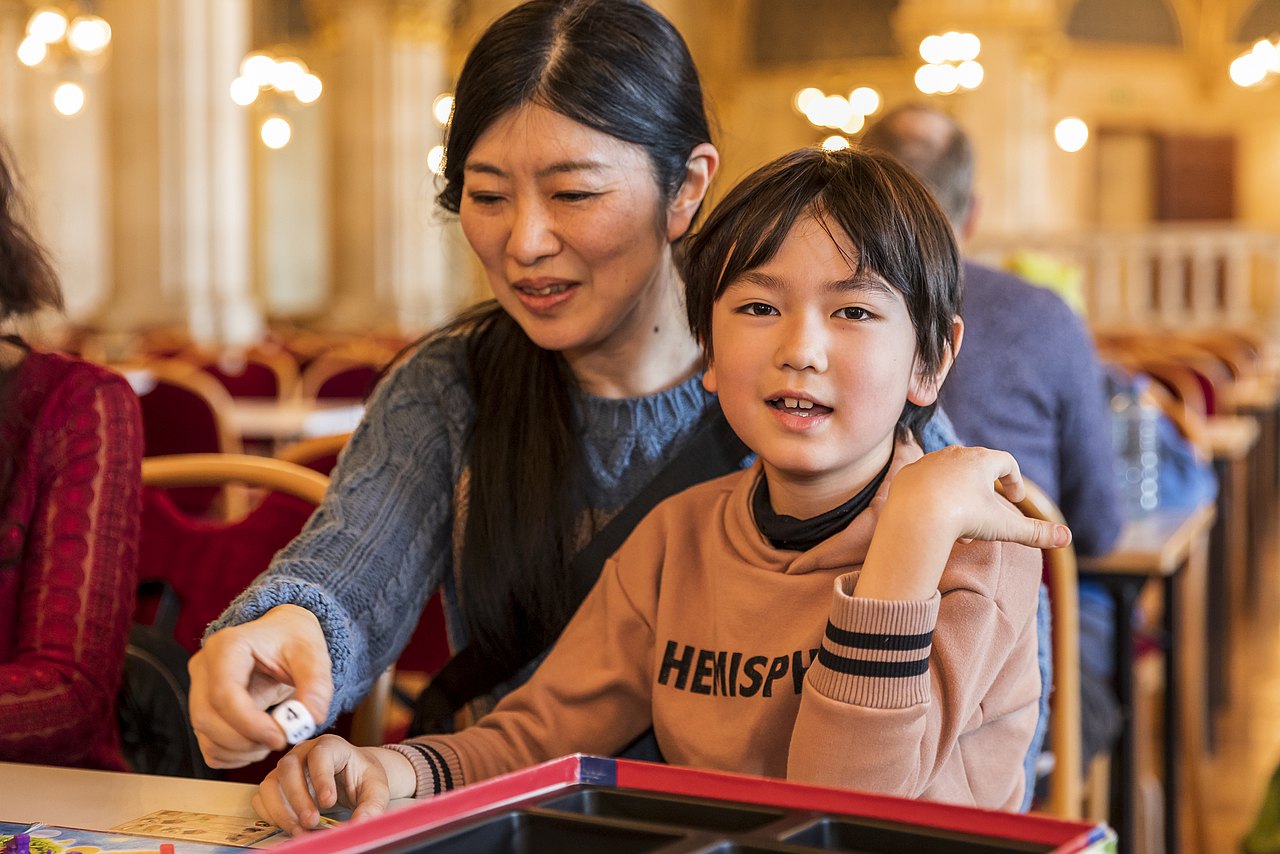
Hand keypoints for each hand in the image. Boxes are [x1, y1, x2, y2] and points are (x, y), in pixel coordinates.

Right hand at [189, 605, 333, 767]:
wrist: (282, 636)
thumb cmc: (292, 639)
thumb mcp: (312, 653)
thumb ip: (316, 684)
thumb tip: (311, 718)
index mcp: (227, 646)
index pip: (224, 694)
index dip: (250, 723)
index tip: (281, 737)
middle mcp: (204, 667)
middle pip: (207, 718)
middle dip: (246, 741)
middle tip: (281, 740)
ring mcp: (198, 689)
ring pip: (204, 735)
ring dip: (240, 751)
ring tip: (273, 739)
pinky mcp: (203, 709)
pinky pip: (208, 745)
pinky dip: (233, 755)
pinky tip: (259, 743)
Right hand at [252, 736, 410, 834]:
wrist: (350, 777)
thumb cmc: (362, 778)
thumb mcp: (375, 789)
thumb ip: (371, 805)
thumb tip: (360, 824)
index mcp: (331, 746)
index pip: (320, 755)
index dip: (321, 778)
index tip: (328, 802)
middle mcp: (303, 752)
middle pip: (289, 767)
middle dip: (298, 798)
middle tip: (311, 822)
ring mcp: (286, 768)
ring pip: (271, 784)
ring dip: (281, 810)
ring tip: (300, 831)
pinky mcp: (276, 785)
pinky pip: (262, 798)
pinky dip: (271, 815)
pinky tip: (289, 827)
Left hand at [894, 445, 1070, 548]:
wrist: (914, 518)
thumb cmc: (962, 518)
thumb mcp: (1002, 526)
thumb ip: (1034, 532)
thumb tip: (1066, 539)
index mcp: (980, 460)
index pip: (1005, 462)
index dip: (1014, 480)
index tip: (1015, 499)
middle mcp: (953, 454)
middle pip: (976, 468)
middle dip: (984, 493)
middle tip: (986, 517)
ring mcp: (927, 462)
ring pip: (949, 476)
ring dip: (958, 497)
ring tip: (960, 526)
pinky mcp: (907, 474)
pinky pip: (924, 482)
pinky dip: (933, 498)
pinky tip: (934, 517)